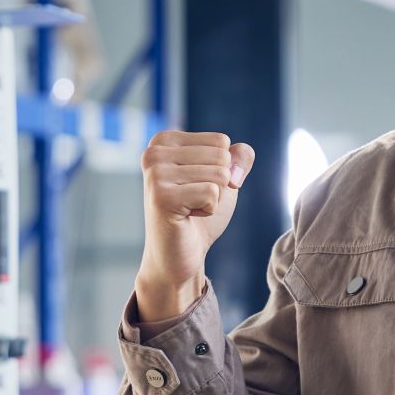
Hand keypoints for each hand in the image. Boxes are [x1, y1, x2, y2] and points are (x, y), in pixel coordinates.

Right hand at [135, 131, 255, 320]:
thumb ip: (239, 157)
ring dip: (213, 198)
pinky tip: (187, 217)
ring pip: (219, 174)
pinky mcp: (161, 196)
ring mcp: (155, 173)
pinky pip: (212, 193)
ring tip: (190, 208)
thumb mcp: (225, 177)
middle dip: (219, 184)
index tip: (197, 186)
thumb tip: (235, 166)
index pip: (221, 141)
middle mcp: (154, 152)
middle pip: (221, 156)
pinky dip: (209, 210)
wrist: (179, 254)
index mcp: (165, 140)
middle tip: (194, 200)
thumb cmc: (199, 213)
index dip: (221, 169)